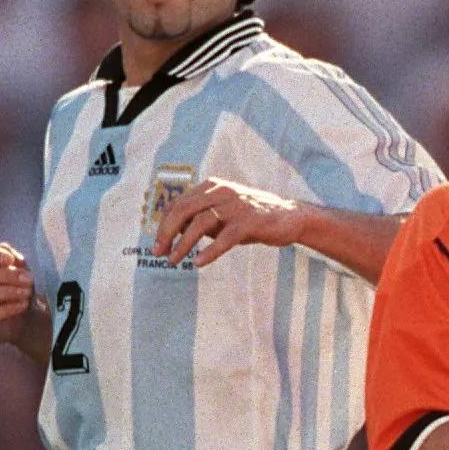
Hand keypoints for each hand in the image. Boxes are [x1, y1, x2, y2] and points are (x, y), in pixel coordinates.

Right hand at [0, 243, 42, 349]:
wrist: (24, 318)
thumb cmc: (17, 287)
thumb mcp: (18, 268)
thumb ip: (12, 257)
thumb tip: (7, 252)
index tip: (11, 260)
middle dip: (6, 275)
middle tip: (28, 279)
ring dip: (7, 292)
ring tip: (26, 293)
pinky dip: (7, 309)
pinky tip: (22, 305)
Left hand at [151, 177, 302, 267]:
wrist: (290, 217)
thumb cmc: (251, 217)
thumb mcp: (222, 215)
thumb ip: (200, 219)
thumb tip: (172, 234)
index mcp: (211, 187)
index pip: (178, 204)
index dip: (163, 225)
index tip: (157, 246)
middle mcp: (221, 191)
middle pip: (184, 210)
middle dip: (167, 233)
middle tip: (159, 254)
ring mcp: (236, 205)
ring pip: (201, 222)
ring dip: (184, 244)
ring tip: (174, 261)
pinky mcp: (250, 221)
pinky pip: (225, 237)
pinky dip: (210, 251)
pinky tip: (199, 262)